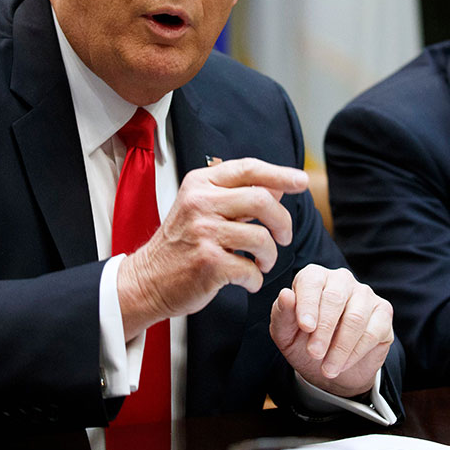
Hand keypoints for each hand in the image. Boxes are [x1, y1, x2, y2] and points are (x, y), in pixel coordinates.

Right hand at [117, 158, 307, 339]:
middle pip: (262, 200)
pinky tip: (247, 280)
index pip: (248, 169)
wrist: (147, 280)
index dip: (280, 174)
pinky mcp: (208, 263)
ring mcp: (203, 232)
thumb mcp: (202, 208)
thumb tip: (278, 185)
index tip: (302, 181)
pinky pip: (251, 268)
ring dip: (271, 256)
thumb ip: (237, 195)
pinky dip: (255, 279)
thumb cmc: (181, 245)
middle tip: (284, 237)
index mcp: (201, 184)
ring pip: (262, 238)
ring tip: (262, 263)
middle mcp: (200, 203)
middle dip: (283, 222)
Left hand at [269, 264, 392, 397]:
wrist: (329, 367)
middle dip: (324, 329)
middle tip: (314, 353)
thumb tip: (286, 294)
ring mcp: (364, 294)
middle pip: (335, 298)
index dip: (308, 304)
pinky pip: (372, 332)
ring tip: (327, 368)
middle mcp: (340, 280)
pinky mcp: (383, 312)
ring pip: (355, 318)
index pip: (311, 282)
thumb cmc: (303, 343)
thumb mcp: (285, 334)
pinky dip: (356, 352)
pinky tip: (343, 364)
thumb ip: (283, 314)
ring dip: (340, 347)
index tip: (305, 327)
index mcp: (314, 277)